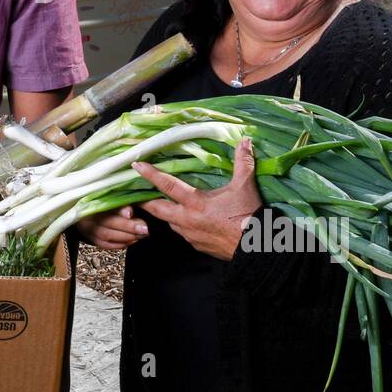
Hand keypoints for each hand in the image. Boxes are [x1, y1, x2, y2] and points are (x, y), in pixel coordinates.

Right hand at [74, 205, 148, 249]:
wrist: (86, 209)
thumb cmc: (103, 199)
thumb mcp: (111, 196)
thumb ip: (120, 201)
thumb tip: (130, 211)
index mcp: (90, 200)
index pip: (105, 204)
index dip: (118, 209)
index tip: (131, 212)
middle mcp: (86, 215)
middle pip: (107, 222)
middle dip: (128, 226)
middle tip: (145, 228)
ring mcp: (86, 228)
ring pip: (106, 235)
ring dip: (127, 236)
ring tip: (142, 234)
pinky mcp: (90, 238)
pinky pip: (105, 244)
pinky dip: (120, 244)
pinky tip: (133, 240)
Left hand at [136, 136, 262, 260]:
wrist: (256, 249)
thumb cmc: (248, 217)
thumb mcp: (245, 187)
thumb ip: (242, 162)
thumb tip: (245, 141)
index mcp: (195, 203)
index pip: (167, 186)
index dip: (150, 174)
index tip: (136, 166)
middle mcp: (187, 220)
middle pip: (157, 209)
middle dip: (144, 200)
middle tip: (135, 192)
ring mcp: (190, 235)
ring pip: (168, 222)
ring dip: (163, 213)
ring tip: (159, 203)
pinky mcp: (197, 246)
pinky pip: (182, 233)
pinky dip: (179, 224)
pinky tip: (184, 219)